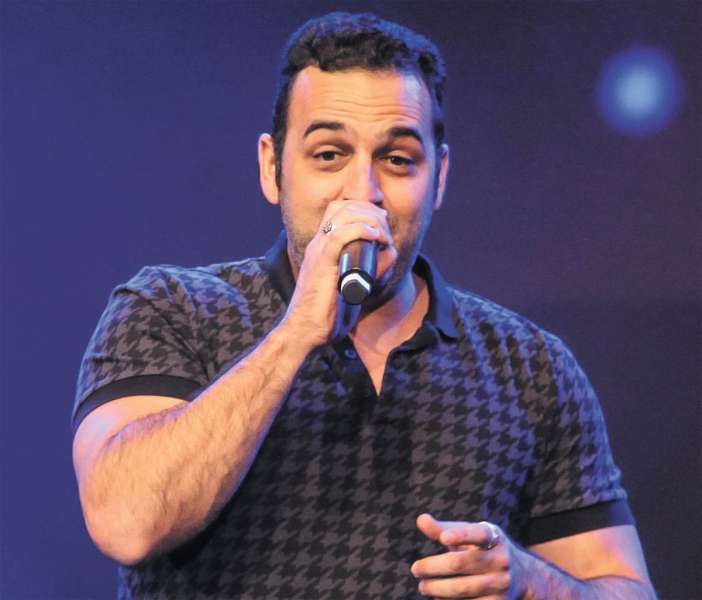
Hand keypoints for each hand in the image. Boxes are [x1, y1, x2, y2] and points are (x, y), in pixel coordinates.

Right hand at [281, 200, 395, 347]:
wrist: (305, 331)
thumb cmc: (327, 314)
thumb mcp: (353, 287)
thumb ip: (370, 270)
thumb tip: (390, 254)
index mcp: (321, 246)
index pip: (338, 209)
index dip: (363, 208)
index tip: (381, 223)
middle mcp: (318, 243)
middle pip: (344, 206)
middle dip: (370, 211)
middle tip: (385, 229)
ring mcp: (318, 251)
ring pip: (343, 214)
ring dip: (370, 219)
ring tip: (383, 236)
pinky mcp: (321, 263)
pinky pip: (341, 235)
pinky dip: (362, 230)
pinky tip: (375, 238)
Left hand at [412, 513, 528, 598]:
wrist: (524, 576)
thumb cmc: (485, 549)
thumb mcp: (471, 535)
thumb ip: (445, 529)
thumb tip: (420, 519)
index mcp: (493, 537)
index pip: (477, 534)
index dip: (460, 535)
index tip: (444, 538)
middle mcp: (500, 559)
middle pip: (461, 563)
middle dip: (434, 567)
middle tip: (415, 569)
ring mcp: (501, 583)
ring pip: (464, 588)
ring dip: (439, 589)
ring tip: (423, 586)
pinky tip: (437, 598)